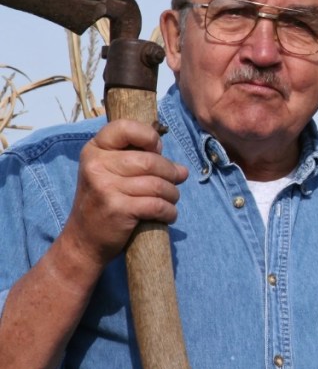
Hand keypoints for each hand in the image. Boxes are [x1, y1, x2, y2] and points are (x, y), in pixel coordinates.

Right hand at [65, 119, 188, 267]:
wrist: (83, 241)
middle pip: (150, 161)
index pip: (125, 128)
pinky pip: (157, 205)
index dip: (148, 136)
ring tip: (171, 199)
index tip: (156, 149)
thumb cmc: (103, 203)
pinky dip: (169, 211)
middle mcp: (96, 166)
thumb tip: (182, 169)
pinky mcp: (117, 209)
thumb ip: (139, 162)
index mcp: (94, 150)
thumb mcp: (110, 174)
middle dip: (171, 172)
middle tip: (176, 181)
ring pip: (157, 184)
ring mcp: (105, 187)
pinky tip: (168, 215)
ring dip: (172, 194)